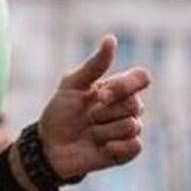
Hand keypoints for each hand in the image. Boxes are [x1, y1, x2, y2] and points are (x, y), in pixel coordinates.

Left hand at [38, 35, 150, 179]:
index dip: (124, 86)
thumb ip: (94, 65)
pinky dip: (114, 147)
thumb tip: (111, 38)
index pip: (141, 77)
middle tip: (87, 118)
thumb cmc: (60, 113)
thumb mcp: (72, 85)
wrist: (49, 147)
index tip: (99, 95)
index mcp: (117, 88)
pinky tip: (100, 148)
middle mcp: (127, 107)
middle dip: (104, 112)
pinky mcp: (127, 152)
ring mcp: (128, 130)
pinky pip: (135, 146)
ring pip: (132, 126)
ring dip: (103, 131)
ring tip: (90, 133)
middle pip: (135, 104)